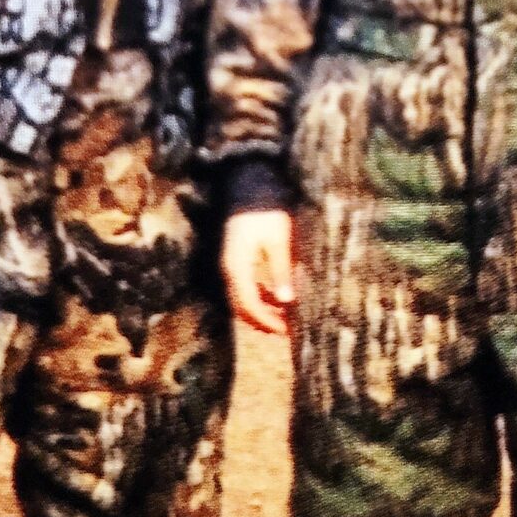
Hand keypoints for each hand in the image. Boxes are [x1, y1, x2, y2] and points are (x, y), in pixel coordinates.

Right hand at [223, 209, 296, 335]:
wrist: (249, 185)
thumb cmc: (265, 210)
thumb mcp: (278, 240)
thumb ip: (280, 270)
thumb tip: (286, 300)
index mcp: (237, 266)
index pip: (248, 304)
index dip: (266, 321)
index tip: (286, 331)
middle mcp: (229, 269)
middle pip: (241, 306)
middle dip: (262, 321)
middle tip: (287, 330)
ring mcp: (230, 264)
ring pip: (242, 298)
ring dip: (261, 310)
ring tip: (285, 318)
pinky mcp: (236, 259)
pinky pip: (245, 286)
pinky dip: (259, 297)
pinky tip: (277, 298)